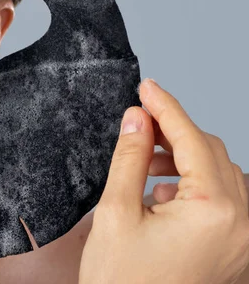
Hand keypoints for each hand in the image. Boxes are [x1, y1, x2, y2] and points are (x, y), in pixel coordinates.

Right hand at [78, 78, 248, 283]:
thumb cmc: (121, 282)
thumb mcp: (116, 212)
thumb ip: (130, 158)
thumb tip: (137, 118)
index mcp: (214, 211)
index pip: (191, 139)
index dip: (166, 107)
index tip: (147, 87)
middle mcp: (242, 222)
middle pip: (212, 152)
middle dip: (175, 131)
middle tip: (140, 120)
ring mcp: (243, 238)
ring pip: (221, 173)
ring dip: (185, 158)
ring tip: (147, 162)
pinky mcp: (236, 249)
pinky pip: (226, 199)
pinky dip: (196, 185)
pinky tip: (162, 194)